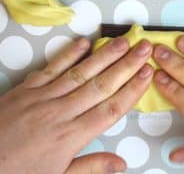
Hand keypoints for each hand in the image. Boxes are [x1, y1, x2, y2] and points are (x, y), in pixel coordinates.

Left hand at [0, 37, 152, 173]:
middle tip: (143, 48)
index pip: (111, 109)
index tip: (147, 74)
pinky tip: (84, 43)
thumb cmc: (19, 173)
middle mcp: (61, 112)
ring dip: (104, 56)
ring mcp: (42, 97)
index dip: (132, 90)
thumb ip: (91, 168)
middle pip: (101, 85)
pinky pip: (51, 68)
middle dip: (126, 65)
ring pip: (81, 72)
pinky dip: (68, 54)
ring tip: (123, 42)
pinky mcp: (25, 89)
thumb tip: (121, 164)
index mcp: (71, 136)